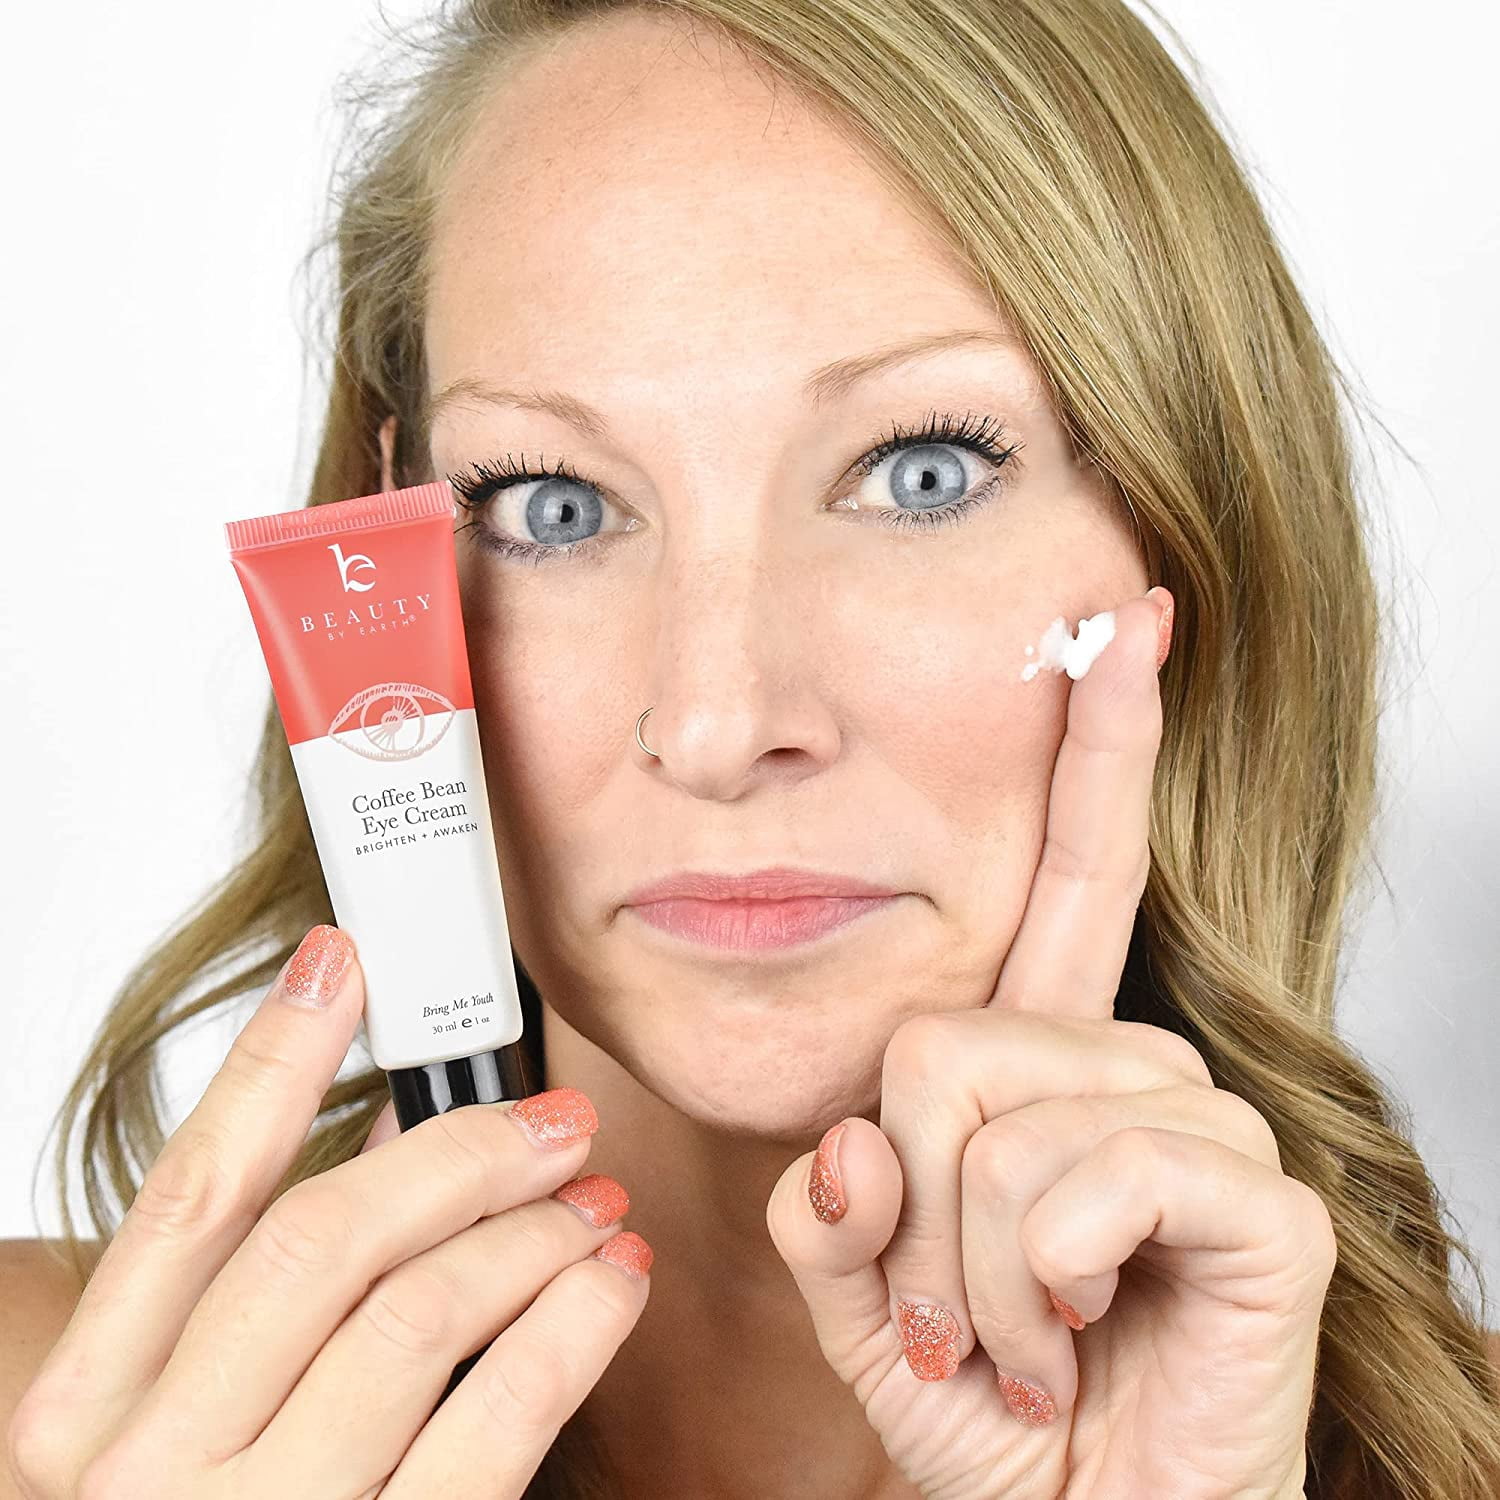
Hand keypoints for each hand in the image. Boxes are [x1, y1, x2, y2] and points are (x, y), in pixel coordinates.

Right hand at [7, 928, 650, 1498]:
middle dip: (458, 1153)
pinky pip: (492, 1431)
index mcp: (85, 1416)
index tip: (343, 958)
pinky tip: (609, 1287)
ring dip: (529, 1235)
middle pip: (325, 1241)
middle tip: (552, 1118)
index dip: (271, 1060)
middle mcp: (150, 1475)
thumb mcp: (182, 1427)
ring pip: (417, 1319)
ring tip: (595, 1201)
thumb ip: (250, 1306)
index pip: (190, 1196)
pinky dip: (567, 1333)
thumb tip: (391, 1152)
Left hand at [767, 591, 1334, 1499]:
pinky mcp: (1262, 1203)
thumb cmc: (987, 1406)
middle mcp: (1128, 1067)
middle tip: (947, 1305)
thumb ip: (834, 1210)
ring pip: (998, 1123)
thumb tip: (858, 1138)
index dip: (1100, 745)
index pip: (1074, 871)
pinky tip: (1082, 1327)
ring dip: (966, 1269)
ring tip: (1017, 1333)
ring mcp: (1201, 1124)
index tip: (1127, 622)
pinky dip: (1039, 1282)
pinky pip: (1091, 1178)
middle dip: (904, 1207)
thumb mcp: (863, 1298)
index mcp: (1044, 1062)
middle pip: (942, 1040)